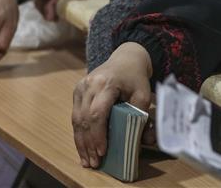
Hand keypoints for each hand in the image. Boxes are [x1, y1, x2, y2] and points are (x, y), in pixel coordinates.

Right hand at [72, 42, 151, 167]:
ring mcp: (80, 87)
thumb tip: (144, 141)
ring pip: (76, 120)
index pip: (97, 113)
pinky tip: (83, 147)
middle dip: (88, 143)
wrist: (125, 58)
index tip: (103, 152)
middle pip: (84, 119)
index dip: (98, 135)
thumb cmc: (135, 77)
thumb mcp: (143, 93)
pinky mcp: (77, 92)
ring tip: (87, 160)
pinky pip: (75, 116)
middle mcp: (89, 85)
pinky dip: (79, 133)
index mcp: (106, 83)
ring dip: (81, 142)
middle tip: (95, 162)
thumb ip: (142, 116)